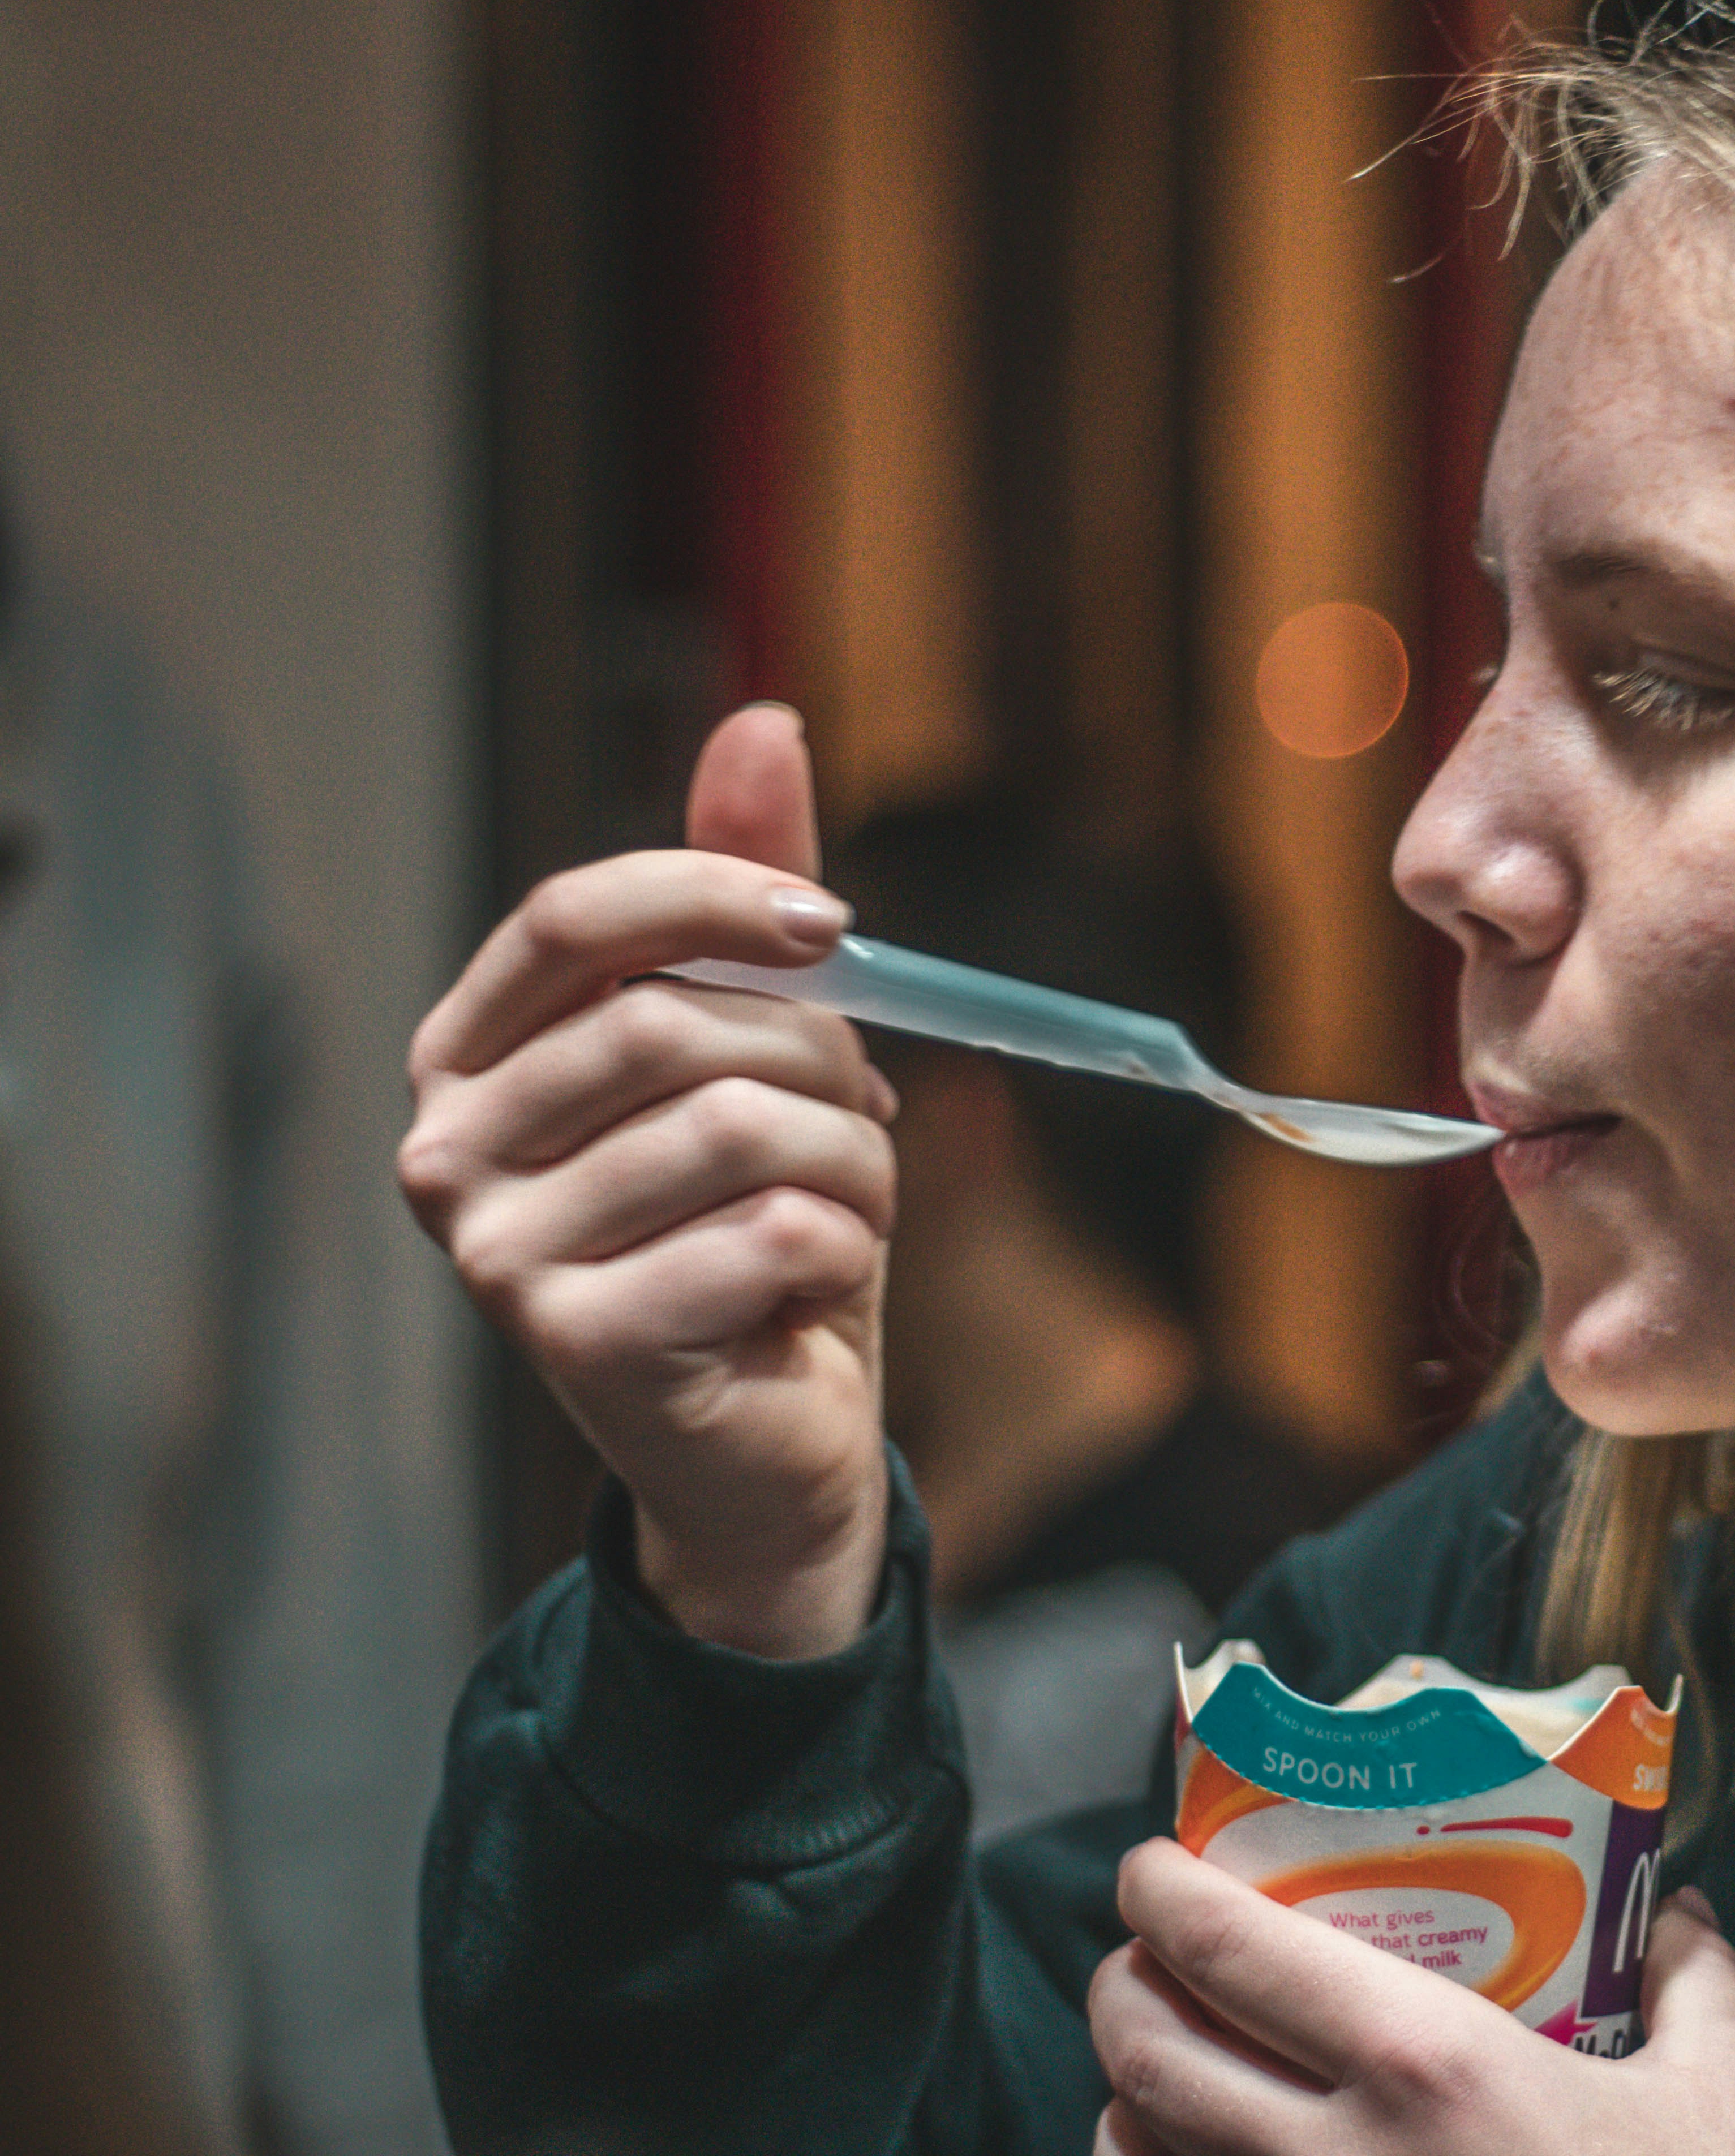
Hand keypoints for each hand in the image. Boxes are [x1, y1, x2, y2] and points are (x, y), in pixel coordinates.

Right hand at [398, 704, 899, 1656]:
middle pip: (677, 1027)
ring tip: (846, 1213)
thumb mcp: (768, 1050)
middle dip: (822, 1066)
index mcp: (473, 1054)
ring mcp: (493, 1254)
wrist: (775, 1438)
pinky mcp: (574, 1342)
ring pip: (741, 1129)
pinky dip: (841, 1249)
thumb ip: (746, 899)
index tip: (834, 929)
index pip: (574, 916)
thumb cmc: (759, 1227)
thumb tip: (764, 719)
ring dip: (852, 1166)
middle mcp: (448, 1147)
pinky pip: (771, 1234)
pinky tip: (815, 1289)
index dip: (715, 895)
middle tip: (863, 1132)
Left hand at [1088, 1840, 1734, 2155]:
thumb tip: (1674, 1914)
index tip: (1152, 1870)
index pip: (1232, 1950)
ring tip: (1158, 2068)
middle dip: (1123, 1986)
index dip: (1162, 1894)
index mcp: (1428, 2071)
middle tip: (1150, 1957)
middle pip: (1150, 2052)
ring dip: (1127, 2099)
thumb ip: (1700, 1983)